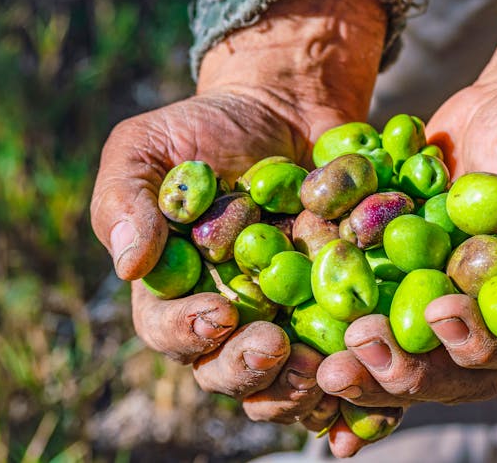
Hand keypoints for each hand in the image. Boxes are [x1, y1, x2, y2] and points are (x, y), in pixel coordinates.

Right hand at [90, 0, 396, 443]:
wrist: (284, 112)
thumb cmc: (206, 129)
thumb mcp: (149, 147)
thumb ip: (126, 199)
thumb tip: (127, 265)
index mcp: (175, 291)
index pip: (169, 330)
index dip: (188, 332)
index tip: (218, 314)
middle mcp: (228, 318)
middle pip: (227, 371)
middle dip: (248, 369)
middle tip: (275, 346)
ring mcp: (283, 320)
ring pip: (285, 381)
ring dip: (301, 385)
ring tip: (325, 365)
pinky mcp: (334, 313)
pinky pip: (343, 357)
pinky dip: (357, 375)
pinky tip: (371, 369)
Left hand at [317, 0, 496, 419]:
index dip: (476, 341)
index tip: (439, 313)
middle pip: (451, 368)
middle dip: (404, 369)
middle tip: (356, 353)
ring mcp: (450, 305)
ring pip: (407, 353)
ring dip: (366, 363)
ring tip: (325, 364)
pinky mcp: (409, 282)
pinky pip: (376, 310)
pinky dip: (341, 320)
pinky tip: (303, 326)